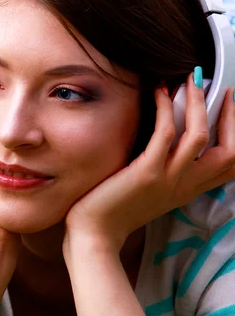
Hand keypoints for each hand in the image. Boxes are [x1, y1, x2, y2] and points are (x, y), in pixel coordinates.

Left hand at [63, 75, 234, 253]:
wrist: (94, 235)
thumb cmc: (114, 212)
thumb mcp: (150, 193)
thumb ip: (164, 173)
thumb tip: (164, 141)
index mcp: (188, 190)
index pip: (231, 165)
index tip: (228, 107)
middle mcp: (185, 185)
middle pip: (230, 151)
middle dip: (231, 116)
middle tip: (221, 88)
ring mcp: (168, 179)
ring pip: (201, 135)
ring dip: (198, 103)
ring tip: (190, 79)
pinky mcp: (146, 173)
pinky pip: (166, 133)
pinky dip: (165, 109)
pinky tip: (159, 93)